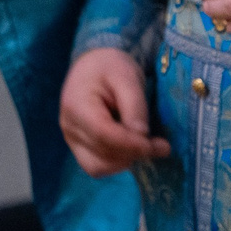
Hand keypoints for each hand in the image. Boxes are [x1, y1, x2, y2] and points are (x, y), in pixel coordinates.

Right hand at [60, 47, 169, 177]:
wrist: (93, 64)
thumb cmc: (110, 66)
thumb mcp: (128, 77)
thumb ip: (134, 106)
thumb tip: (141, 136)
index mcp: (77, 105)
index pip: (104, 134)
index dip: (132, 144)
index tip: (158, 146)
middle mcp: (69, 127)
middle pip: (101, 154)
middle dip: (134, 154)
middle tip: (162, 147)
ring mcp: (71, 139)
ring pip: (98, 167)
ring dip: (126, 161)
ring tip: (147, 147)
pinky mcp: (78, 146)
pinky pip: (96, 165)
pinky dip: (117, 161)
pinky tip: (133, 148)